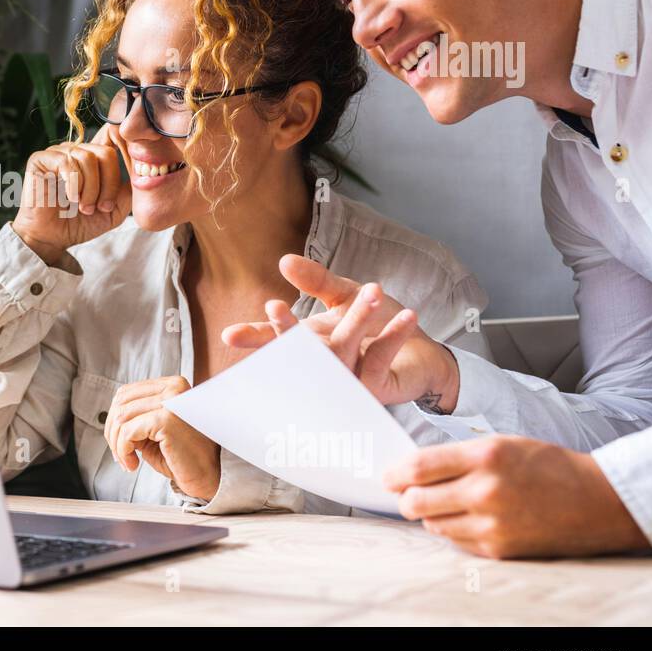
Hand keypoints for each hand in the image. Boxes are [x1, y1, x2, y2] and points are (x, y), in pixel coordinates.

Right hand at [12, 124, 132, 265]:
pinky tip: (70, 198)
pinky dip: (73, 184)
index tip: (128, 176)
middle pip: (106, 152)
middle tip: (101, 206)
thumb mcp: (114, 210)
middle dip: (108, 184)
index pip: (114, 139)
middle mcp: (76, 151)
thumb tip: (142, 169)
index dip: (124, 152)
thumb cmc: (80, 223)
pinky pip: (66, 162)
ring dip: (90, 188)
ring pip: (87, 158)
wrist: (51, 239)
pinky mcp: (40, 159)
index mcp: (94, 158)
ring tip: (83, 207)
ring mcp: (58, 153)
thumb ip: (128, 190)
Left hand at [103, 376, 220, 500]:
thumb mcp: (153, 430)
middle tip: (120, 456)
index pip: (126, 393)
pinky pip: (127, 432)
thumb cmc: (181, 456)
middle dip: (113, 433)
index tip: (120, 443)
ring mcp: (171, 401)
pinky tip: (133, 464)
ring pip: (120, 418)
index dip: (115, 419)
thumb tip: (109, 418)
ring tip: (127, 461)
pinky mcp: (166, 419)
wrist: (208, 476)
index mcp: (171, 385)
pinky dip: (123, 451)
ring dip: (117, 444)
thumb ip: (135, 417)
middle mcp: (173, 388)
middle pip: (120, 403)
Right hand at [220, 254, 458, 409]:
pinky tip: (407, 315)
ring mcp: (346, 381)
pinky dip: (393, 336)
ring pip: (342, 350)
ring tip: (372, 289)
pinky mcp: (374, 390)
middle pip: (299, 351)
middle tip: (273, 307)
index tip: (229, 335)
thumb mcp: (345, 295)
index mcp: (310, 343)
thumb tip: (283, 261)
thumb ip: (316, 281)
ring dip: (357, 319)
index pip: (277, 341)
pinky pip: (378, 359)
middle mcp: (323, 365)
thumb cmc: (379, 324)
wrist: (422, 353)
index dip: (253, 338)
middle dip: (285, 330)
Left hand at [384, 435, 651, 557]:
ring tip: (447, 503)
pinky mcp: (499, 549)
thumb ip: (456, 456)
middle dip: (406, 498)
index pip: (417, 467)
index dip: (394, 473)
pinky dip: (454, 530)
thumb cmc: (546, 466)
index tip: (388, 477)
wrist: (597, 501)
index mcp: (485, 456)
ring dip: (430, 515)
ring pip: (432, 524)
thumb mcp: (501, 444)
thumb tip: (411, 470)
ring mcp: (492, 524)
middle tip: (408, 493)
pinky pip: (455, 541)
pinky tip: (469, 517)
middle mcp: (485, 491)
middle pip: (415, 502)